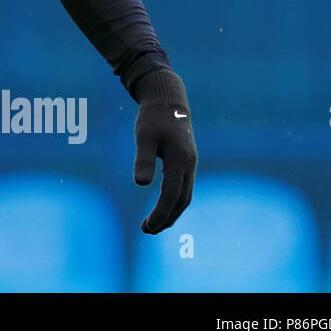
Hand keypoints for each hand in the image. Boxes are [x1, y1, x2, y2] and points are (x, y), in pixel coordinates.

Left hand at [133, 100, 196, 233]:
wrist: (167, 99)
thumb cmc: (153, 117)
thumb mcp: (144, 136)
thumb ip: (143, 159)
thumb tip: (141, 184)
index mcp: (181, 160)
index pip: (172, 195)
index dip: (161, 213)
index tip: (148, 226)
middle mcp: (189, 164)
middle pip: (182, 200)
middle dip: (166, 218)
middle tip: (147, 230)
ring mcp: (190, 163)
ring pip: (184, 195)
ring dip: (170, 212)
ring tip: (152, 224)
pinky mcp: (186, 161)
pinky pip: (182, 187)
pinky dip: (173, 201)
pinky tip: (161, 206)